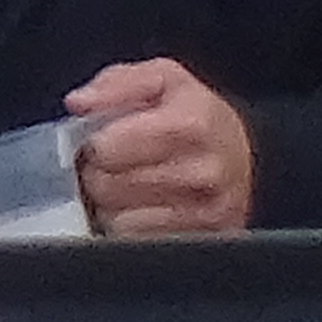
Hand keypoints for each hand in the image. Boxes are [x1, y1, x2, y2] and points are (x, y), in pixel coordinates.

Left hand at [65, 60, 257, 233]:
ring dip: (111, 205)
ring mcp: (205, 212)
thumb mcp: (164, 79)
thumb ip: (118, 83)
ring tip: (127, 187)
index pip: (108, 147)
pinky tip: (141, 209)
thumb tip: (79, 103)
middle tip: (112, 166)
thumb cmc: (197, 116)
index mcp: (192, 124)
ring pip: (117, 220)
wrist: (242, 156)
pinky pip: (136, 242)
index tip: (102, 140)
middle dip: (99, 175)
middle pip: (107, 186)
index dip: (95, 144)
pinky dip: (129, 228)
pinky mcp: (201, 240)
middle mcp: (203, 171)